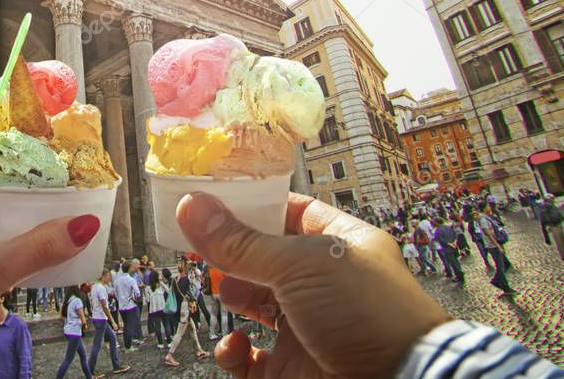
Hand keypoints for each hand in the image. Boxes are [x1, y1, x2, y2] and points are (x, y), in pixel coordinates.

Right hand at [177, 192, 449, 377]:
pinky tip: (236, 345)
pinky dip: (234, 351)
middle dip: (233, 253)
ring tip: (226, 292)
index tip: (213, 200)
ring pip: (254, 304)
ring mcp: (309, 328)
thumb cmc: (372, 317)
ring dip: (232, 296)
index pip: (290, 212)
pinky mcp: (293, 369)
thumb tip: (191, 207)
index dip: (253, 206)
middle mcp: (325, 285)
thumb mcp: (300, 265)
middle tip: (204, 246)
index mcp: (340, 245)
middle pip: (265, 258)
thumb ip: (241, 241)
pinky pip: (250, 359)